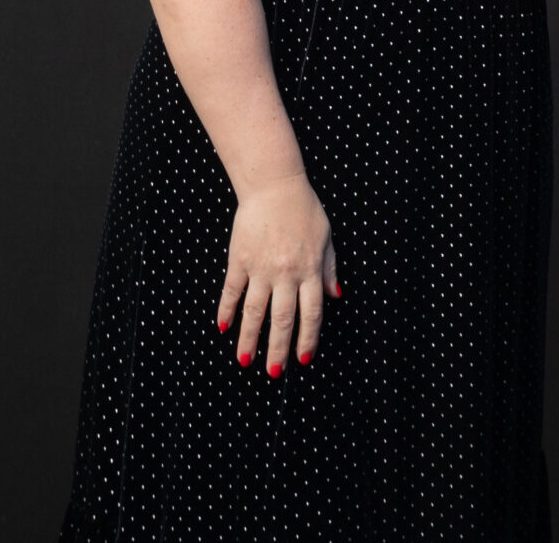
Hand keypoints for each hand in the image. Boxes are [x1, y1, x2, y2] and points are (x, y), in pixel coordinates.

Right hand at [217, 171, 337, 373]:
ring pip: (254, 311)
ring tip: (245, 361)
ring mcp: (261, 267)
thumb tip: (336, 296)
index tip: (303, 360)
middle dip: (278, 349)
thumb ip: (328, 269)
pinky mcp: (240, 259)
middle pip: (282, 319)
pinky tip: (222, 328)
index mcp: (310, 270)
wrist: (274, 186)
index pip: (311, 313)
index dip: (307, 339)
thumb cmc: (304, 211)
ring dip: (250, 338)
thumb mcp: (326, 239)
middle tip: (274, 373)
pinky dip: (226, 310)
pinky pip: (232, 291)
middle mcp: (286, 273)